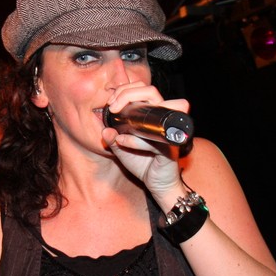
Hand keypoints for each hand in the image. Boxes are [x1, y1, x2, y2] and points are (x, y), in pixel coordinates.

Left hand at [100, 83, 188, 198]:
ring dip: (134, 106)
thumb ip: (113, 139)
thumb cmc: (144, 164)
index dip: (126, 90)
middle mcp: (163, 119)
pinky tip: (122, 142)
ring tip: (117, 115)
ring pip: (156, 107)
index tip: (110, 102)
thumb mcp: (122, 150)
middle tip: (113, 106)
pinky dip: (134, 141)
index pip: (144, 90)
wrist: (158, 185)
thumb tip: (104, 129)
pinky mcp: (170, 148)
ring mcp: (168, 132)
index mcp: (153, 116)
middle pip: (152, 91)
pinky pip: (152, 141)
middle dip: (128, 93)